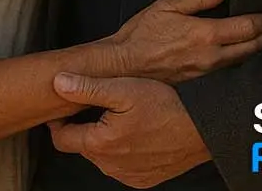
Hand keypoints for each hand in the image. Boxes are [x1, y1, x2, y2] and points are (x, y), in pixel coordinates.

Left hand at [49, 75, 210, 187]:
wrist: (202, 128)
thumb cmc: (166, 106)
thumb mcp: (124, 88)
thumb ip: (87, 87)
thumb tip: (58, 82)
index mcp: (100, 144)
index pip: (62, 138)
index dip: (59, 120)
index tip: (63, 105)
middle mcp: (111, 166)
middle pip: (82, 146)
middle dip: (84, 126)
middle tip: (97, 103)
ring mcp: (128, 176)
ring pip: (102, 156)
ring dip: (103, 138)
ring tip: (119, 115)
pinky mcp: (143, 180)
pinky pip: (121, 165)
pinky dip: (122, 150)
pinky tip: (135, 131)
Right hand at [109, 0, 261, 82]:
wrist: (123, 65)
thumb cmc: (141, 35)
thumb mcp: (167, 5)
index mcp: (204, 34)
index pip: (246, 28)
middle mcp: (211, 57)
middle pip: (251, 48)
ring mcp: (207, 74)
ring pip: (243, 64)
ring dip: (259, 52)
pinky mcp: (200, 85)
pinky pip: (229, 75)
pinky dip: (242, 65)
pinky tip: (245, 61)